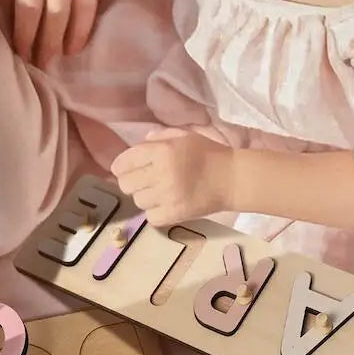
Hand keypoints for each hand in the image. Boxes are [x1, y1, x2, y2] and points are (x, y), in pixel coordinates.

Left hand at [0, 0, 118, 67]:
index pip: (28, 0)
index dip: (24, 31)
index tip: (21, 51)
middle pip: (56, 11)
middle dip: (48, 42)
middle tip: (43, 64)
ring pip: (83, 6)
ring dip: (74, 36)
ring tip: (66, 55)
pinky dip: (92, 12)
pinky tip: (84, 28)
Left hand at [110, 128, 236, 226]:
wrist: (232, 179)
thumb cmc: (209, 154)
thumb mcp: (185, 137)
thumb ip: (160, 137)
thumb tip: (141, 143)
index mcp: (162, 151)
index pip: (124, 162)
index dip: (121, 166)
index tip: (127, 169)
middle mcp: (161, 173)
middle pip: (125, 184)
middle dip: (132, 182)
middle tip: (145, 181)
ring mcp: (168, 196)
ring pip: (137, 201)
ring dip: (145, 197)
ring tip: (159, 193)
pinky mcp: (175, 214)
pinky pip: (150, 217)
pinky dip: (155, 212)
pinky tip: (165, 205)